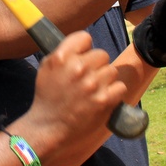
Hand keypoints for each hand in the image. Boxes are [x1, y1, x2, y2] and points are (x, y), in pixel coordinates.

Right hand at [15, 31, 124, 165]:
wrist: (49, 127)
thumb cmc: (48, 98)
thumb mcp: (46, 68)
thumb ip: (64, 52)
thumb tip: (83, 43)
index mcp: (61, 57)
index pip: (85, 37)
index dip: (85, 48)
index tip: (83, 57)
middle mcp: (78, 68)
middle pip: (102, 54)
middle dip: (97, 66)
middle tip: (88, 79)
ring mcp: (92, 84)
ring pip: (112, 71)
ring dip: (106, 80)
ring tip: (94, 91)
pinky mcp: (104, 100)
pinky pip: (119, 87)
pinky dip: (114, 93)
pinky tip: (102, 99)